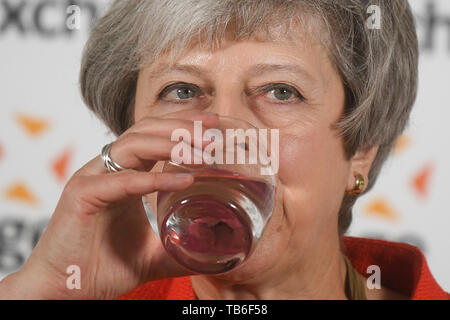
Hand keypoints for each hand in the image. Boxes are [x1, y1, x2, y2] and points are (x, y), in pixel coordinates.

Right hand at [0, 111, 217, 298]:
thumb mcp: (154, 252)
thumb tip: (214, 249)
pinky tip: (184, 179)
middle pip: (146, 131)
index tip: (213, 125)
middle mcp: (107, 169)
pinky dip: (154, 179)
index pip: (154, 137)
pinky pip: (123, 180)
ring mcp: (92, 178)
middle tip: (213, 131)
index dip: (182, 127)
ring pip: (133, 145)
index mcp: (123, 175)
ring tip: (204, 151)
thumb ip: (181, 244)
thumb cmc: (103, 267)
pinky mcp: (82, 195)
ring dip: (171, 143)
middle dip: (182, 127)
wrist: (65, 292)